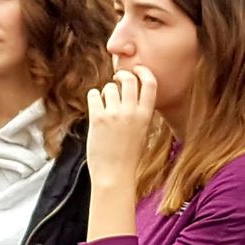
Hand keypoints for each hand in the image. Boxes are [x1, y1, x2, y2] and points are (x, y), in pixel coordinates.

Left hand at [86, 66, 156, 188]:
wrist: (114, 175)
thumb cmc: (128, 157)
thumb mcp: (143, 133)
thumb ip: (140, 114)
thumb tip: (133, 96)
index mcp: (146, 116)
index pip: (150, 83)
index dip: (144, 71)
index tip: (137, 69)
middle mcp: (131, 112)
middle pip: (128, 80)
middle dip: (121, 76)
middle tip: (116, 80)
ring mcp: (114, 115)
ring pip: (109, 87)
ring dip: (106, 92)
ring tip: (105, 104)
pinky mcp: (98, 119)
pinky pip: (94, 95)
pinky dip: (94, 97)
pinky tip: (95, 106)